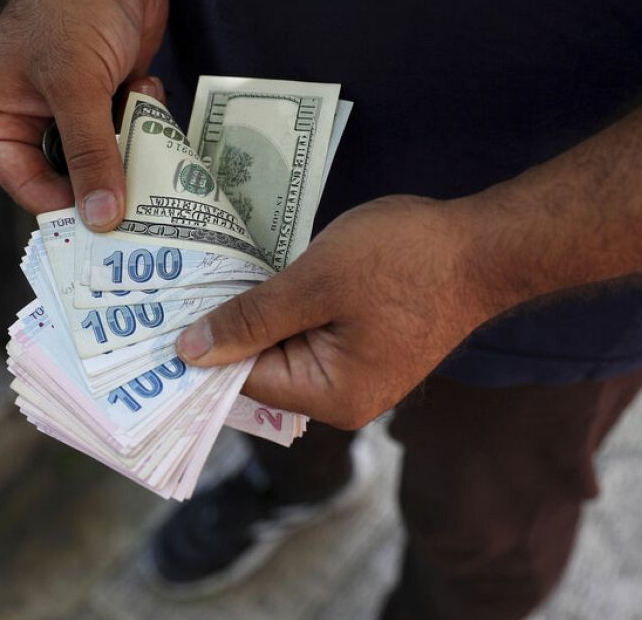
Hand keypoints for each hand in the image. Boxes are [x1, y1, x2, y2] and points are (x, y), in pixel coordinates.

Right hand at [0, 0, 167, 229]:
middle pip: (68, 181)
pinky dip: (144, 121)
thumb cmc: (71, 5)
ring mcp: (69, 111)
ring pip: (103, 160)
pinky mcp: (106, 98)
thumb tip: (104, 219)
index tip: (110, 232)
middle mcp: (27, 120)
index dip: (68, 211)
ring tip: (150, 139)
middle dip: (105, 184)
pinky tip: (147, 89)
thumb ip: (91, 154)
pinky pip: (128, 134)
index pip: (28, 187)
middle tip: (144, 207)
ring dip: (130, 150)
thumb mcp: (76, 86)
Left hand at [174, 196, 502, 429]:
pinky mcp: (368, 345)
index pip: (243, 380)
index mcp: (331, 395)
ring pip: (283, 347)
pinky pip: (309, 333)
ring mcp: (359, 372)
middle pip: (261, 367)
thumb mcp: (315, 281)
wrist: (486, 244)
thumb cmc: (404, 259)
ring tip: (205, 275)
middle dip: (224, 328)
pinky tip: (257, 273)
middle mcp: (343, 397)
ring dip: (254, 313)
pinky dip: (284, 306)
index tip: (156, 318)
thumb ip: (250, 319)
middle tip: (171, 289)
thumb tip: (189, 351)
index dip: (201, 347)